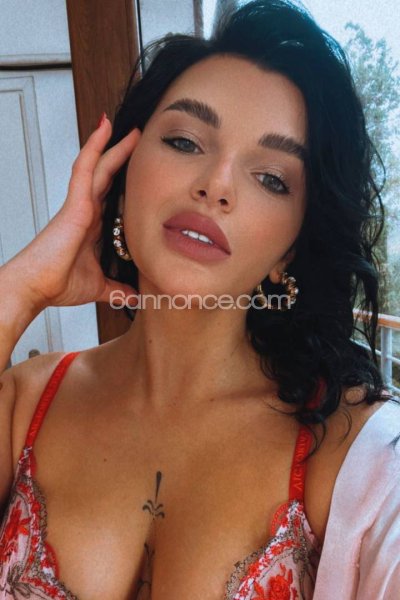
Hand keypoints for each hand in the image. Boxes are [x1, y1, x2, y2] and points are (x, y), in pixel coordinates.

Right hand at [3, 115, 139, 309]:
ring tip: (132, 128)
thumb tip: (134, 297)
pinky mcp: (75, 203)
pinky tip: (105, 129)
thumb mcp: (99, 286)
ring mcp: (80, 204)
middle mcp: (87, 211)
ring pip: (99, 166)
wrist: (35, 287)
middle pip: (108, 176)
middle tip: (141, 138)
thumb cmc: (58, 283)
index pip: (113, 196)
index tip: (142, 171)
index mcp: (93, 226)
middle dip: (124, 157)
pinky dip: (95, 147)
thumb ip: (117, 289)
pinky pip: (85, 167)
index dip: (125, 180)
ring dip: (114, 145)